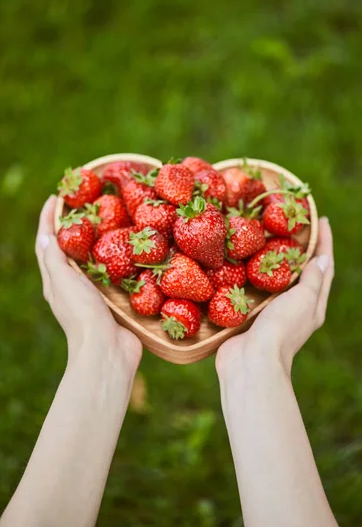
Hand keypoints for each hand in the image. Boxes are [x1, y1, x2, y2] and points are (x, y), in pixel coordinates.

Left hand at [35, 195, 141, 367]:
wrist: (107, 352)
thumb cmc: (83, 315)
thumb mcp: (63, 283)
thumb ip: (54, 259)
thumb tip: (45, 235)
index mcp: (55, 281)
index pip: (46, 243)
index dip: (48, 219)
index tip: (57, 197)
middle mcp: (71, 286)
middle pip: (67, 249)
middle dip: (72, 226)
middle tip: (84, 205)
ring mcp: (92, 294)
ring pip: (90, 261)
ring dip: (95, 241)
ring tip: (107, 221)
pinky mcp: (112, 300)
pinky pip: (112, 274)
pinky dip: (114, 259)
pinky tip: (127, 252)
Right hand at [216, 217, 333, 376]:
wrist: (251, 362)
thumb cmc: (281, 328)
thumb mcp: (304, 299)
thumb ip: (312, 279)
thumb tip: (322, 259)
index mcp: (312, 305)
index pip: (324, 267)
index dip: (324, 242)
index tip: (321, 220)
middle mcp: (294, 308)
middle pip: (301, 273)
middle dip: (300, 249)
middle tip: (292, 226)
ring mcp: (272, 313)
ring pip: (275, 281)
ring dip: (273, 261)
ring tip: (266, 239)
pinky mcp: (251, 316)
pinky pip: (253, 290)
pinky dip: (252, 275)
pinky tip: (242, 264)